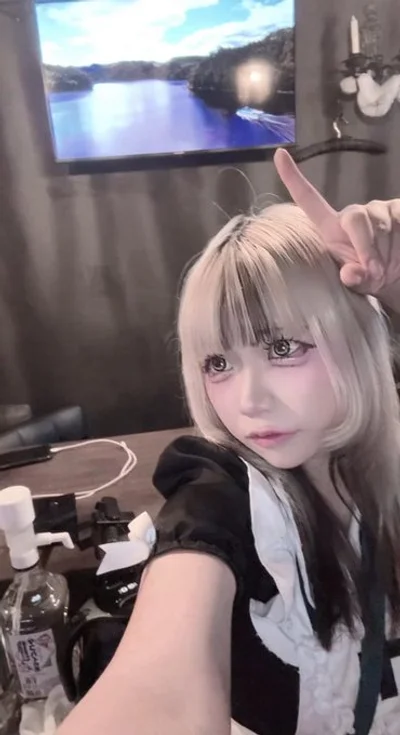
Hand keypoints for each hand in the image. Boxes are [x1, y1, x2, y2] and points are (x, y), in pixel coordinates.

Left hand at [274, 148, 399, 301]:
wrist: (398, 276)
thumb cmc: (371, 277)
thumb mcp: (360, 284)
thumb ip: (354, 279)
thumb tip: (351, 274)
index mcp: (331, 228)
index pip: (309, 200)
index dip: (293, 178)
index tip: (279, 154)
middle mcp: (353, 214)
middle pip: (355, 217)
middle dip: (365, 246)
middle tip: (375, 272)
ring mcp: (378, 208)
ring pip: (380, 220)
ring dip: (385, 248)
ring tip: (387, 266)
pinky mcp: (398, 208)